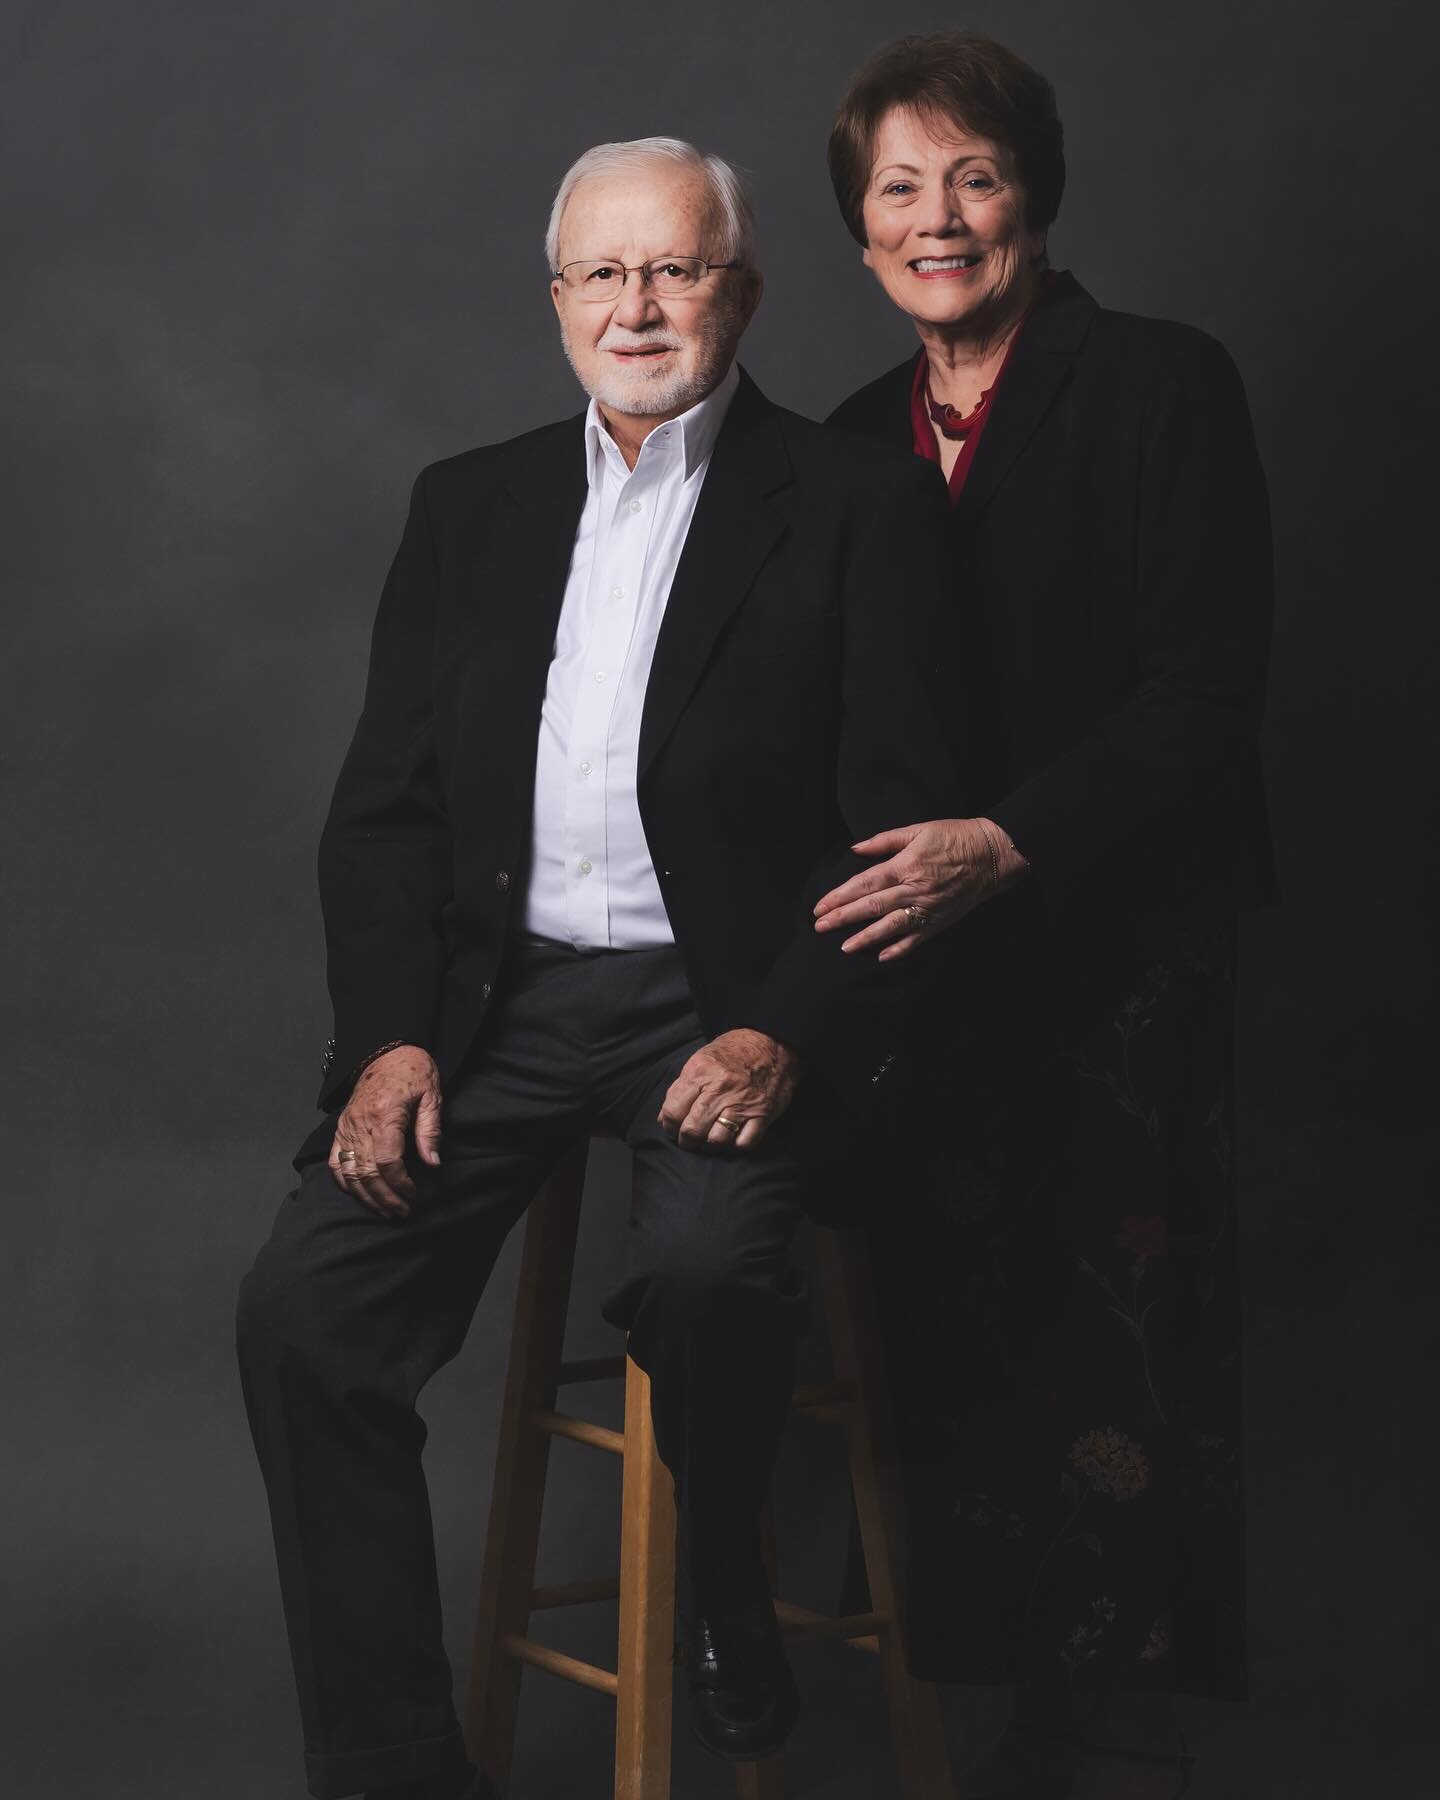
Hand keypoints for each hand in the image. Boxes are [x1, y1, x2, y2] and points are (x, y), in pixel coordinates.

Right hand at [328, 1044, 442, 1218]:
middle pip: (366, 1172)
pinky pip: (336, 1162)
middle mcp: (360, 1123)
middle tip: (401, 1212)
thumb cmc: (413, 1072)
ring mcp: (346, 1127)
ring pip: (349, 1173)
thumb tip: (432, 1163)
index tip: (413, 1194)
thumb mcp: (432, 1096)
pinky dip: (345, 1183)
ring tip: (384, 1211)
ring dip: (366, 1197)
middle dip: (384, 1198)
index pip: (387, 1160)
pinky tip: (360, 1195)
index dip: (399, 1183)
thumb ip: (430, 1131)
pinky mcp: (340, 1129)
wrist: (387, 1052)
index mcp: (385, 1114)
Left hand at [658, 1028, 800, 1151]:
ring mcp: (743, 1104)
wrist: (772, 1043)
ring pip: (717, 1141)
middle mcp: (721, 1090)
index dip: (669, 1125)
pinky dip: (733, 1147)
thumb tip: (663, 1118)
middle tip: (689, 1139)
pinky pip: (743, 1144)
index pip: (674, 1111)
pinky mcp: (762, 1115)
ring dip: (709, 1146)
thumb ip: (680, 1088)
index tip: (673, 1128)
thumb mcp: (700, 1060)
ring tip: (708, 1140)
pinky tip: (729, 1140)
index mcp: (701, 1073)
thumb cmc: (733, 1053)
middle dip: (686, 1140)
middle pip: (693, 1130)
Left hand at [812, 818, 1027, 960]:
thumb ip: (884, 841)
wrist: (992, 856)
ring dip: (865, 938)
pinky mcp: (940, 921)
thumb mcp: (917, 830)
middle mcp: (913, 889)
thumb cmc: (953, 837)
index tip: (820, 906)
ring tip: (844, 947)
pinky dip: (900, 949)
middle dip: (843, 918)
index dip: (839, 896)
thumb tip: (855, 849)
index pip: (864, 884)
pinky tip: (881, 958)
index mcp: (905, 865)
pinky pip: (917, 939)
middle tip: (819, 927)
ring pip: (891, 926)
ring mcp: (927, 908)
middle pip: (872, 907)